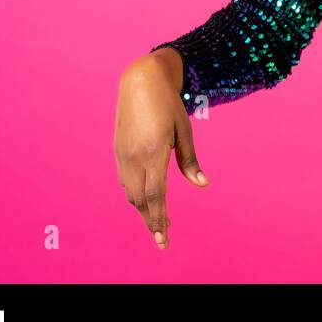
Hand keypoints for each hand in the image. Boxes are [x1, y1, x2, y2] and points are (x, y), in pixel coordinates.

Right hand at [114, 50, 207, 248]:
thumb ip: (189, 160)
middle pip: (141, 200)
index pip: (156, 195)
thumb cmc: (168, 105)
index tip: (164, 238)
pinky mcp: (118, 152)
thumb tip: (203, 185)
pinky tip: (145, 201)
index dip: (159, 219)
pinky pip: (125, 181)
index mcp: (153, 152)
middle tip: (163, 239)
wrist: (140, 82)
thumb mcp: (183, 130)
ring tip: (158, 223)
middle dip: (151, 221)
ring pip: (131, 193)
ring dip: (143, 210)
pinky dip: (135, 196)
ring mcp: (123, 155)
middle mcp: (134, 157)